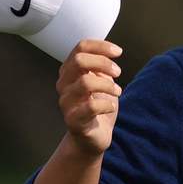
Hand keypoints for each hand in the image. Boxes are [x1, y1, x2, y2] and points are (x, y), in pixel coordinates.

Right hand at [56, 39, 121, 155]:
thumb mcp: (102, 81)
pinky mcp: (73, 120)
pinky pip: (90, 106)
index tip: (118, 52)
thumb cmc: (98, 108)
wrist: (94, 137)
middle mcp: (64, 85)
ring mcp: (66, 103)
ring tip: (117, 91)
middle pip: (79, 61)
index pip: (80, 48)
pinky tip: (111, 106)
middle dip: (103, 63)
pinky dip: (107, 104)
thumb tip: (110, 51)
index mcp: (70, 72)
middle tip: (117, 72)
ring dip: (107, 85)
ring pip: (85, 82)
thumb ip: (101, 67)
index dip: (100, 46)